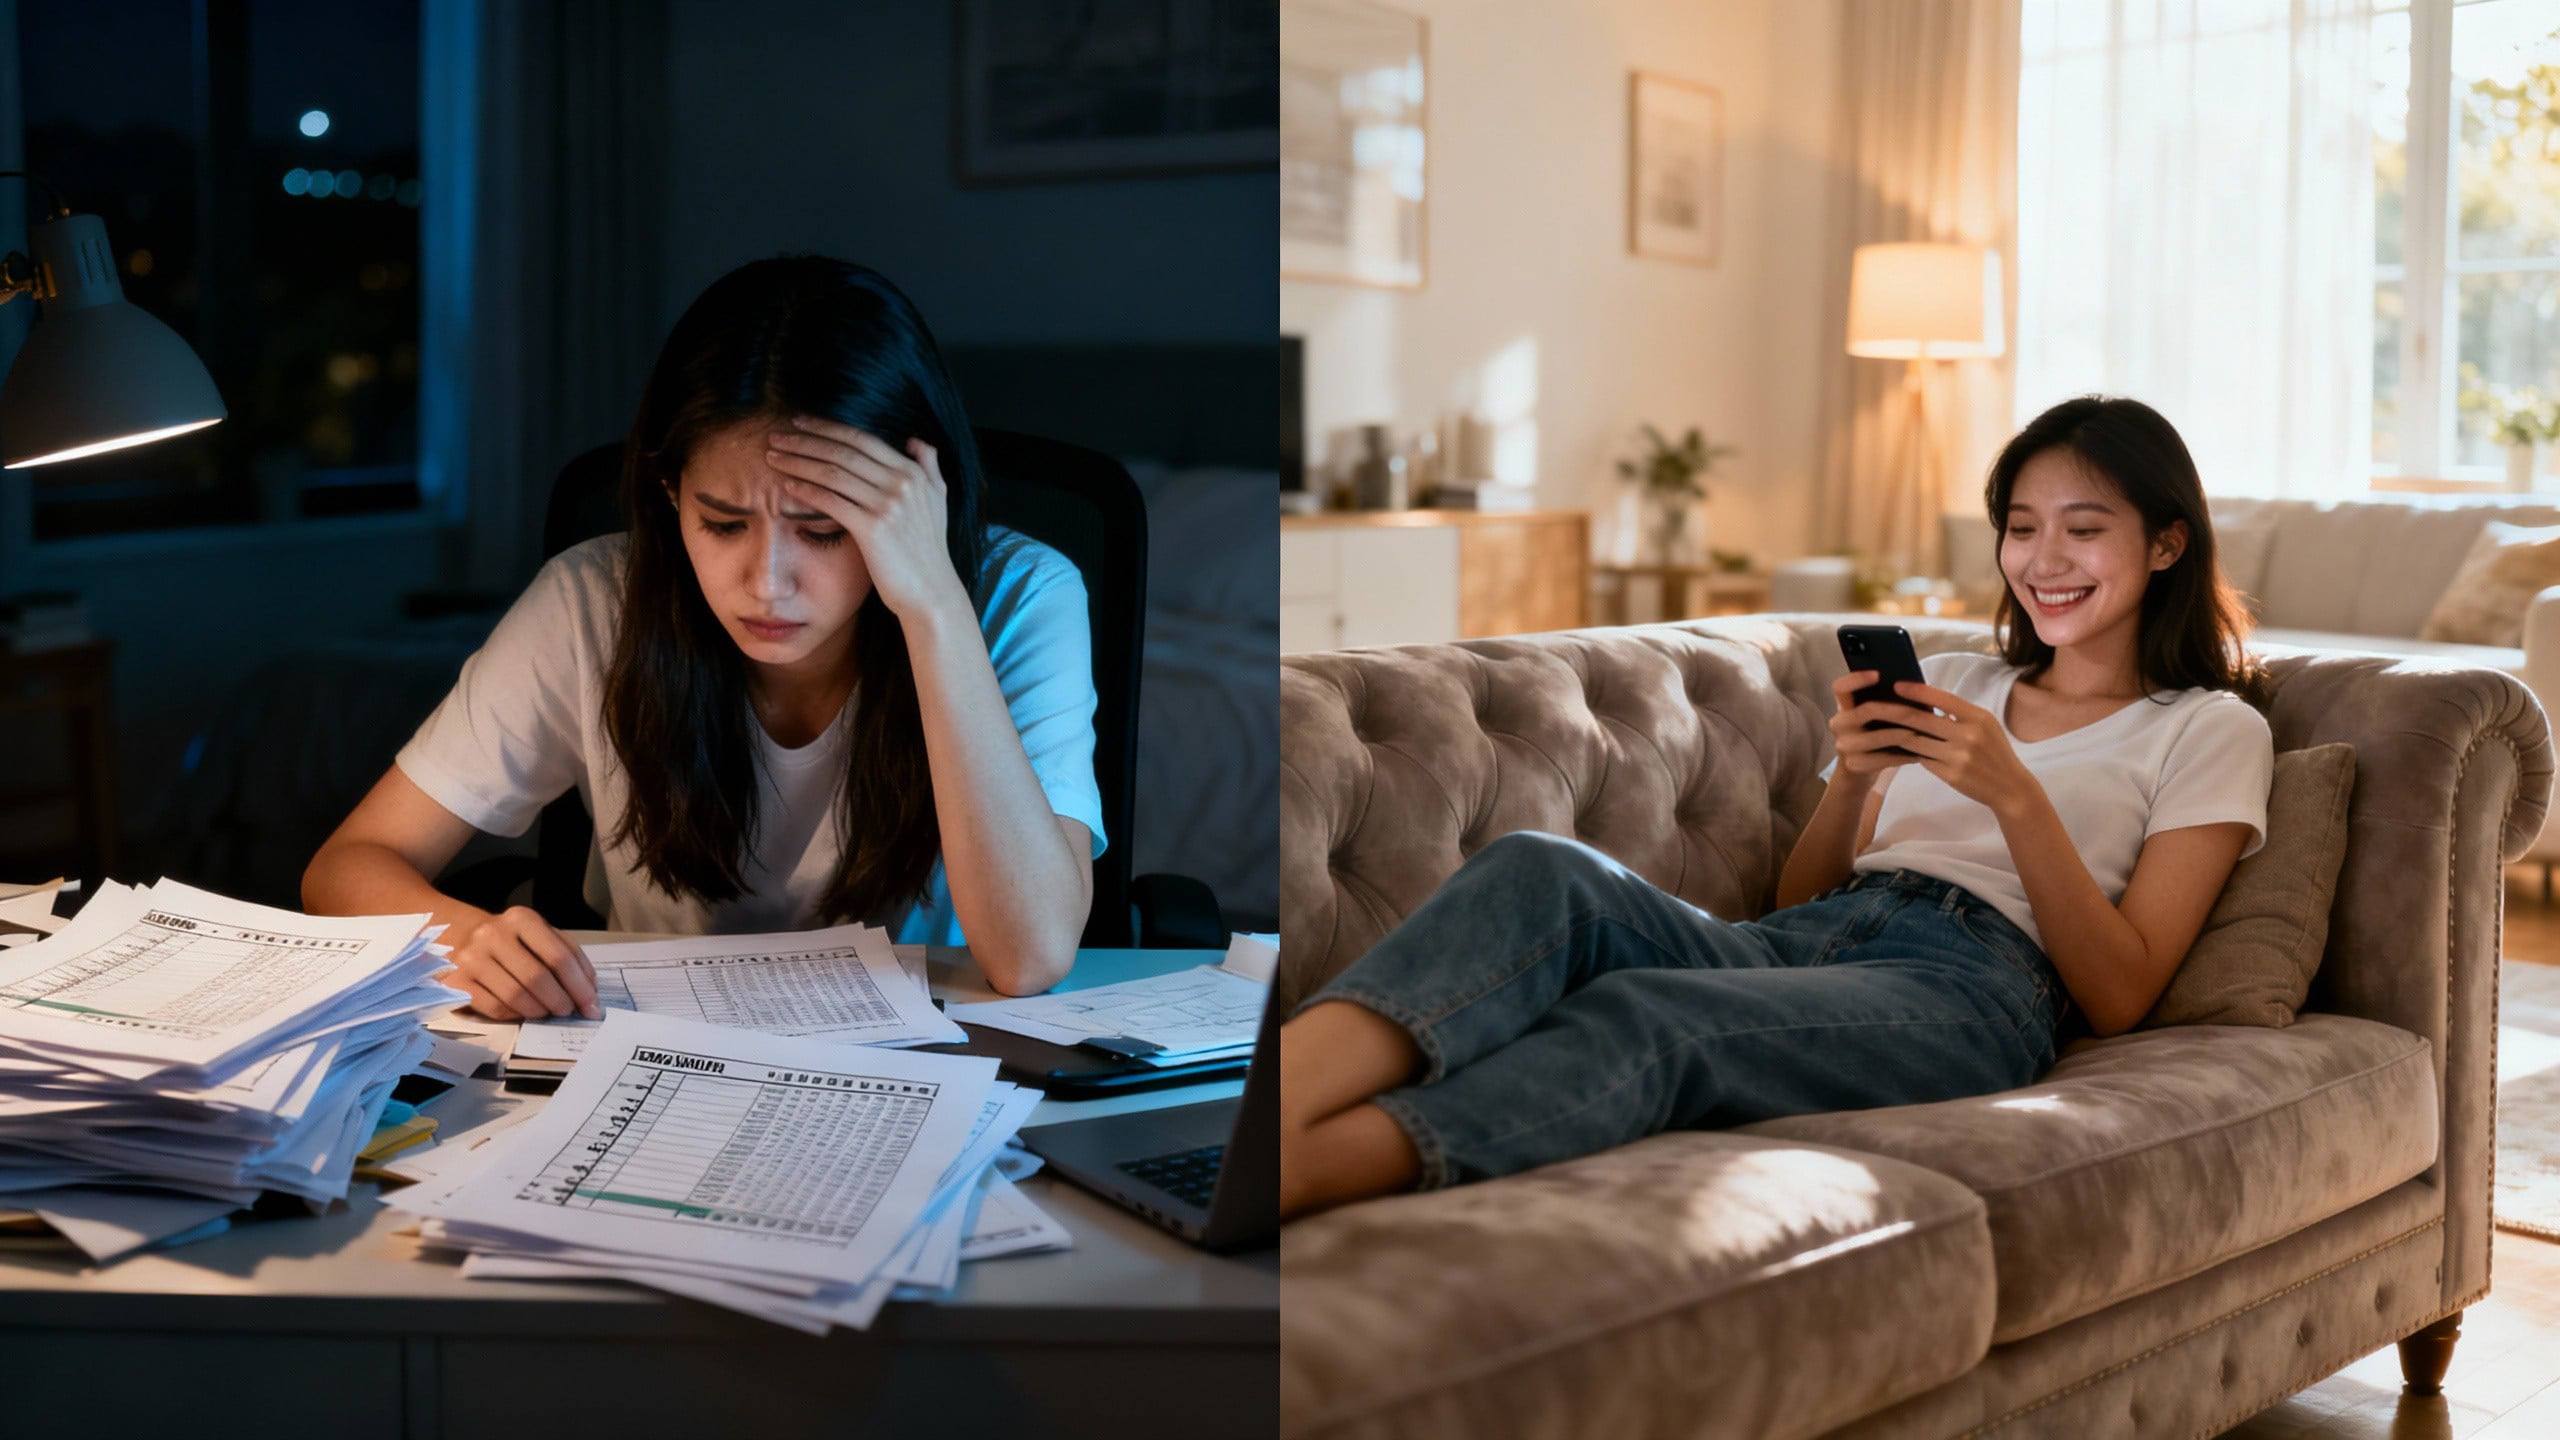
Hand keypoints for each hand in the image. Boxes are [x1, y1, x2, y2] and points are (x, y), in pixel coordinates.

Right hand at [445, 905, 599, 1020]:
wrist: (456, 935)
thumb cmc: (509, 940)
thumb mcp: (538, 934)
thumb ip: (566, 955)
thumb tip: (589, 991)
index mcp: (521, 919)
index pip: (560, 956)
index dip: (580, 986)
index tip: (591, 1006)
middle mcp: (493, 934)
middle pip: (538, 978)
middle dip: (561, 1001)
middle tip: (568, 1011)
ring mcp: (471, 958)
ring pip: (516, 996)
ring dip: (539, 1010)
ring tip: (546, 1011)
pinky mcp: (455, 981)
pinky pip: (494, 1007)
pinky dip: (514, 1015)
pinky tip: (521, 1012)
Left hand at [765, 415, 969, 623]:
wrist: (931, 591)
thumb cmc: (929, 550)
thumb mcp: (937, 500)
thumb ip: (928, 466)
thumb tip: (913, 440)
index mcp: (913, 472)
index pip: (862, 439)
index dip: (827, 427)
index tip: (800, 421)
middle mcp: (901, 483)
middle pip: (843, 452)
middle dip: (805, 440)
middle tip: (776, 435)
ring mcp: (888, 505)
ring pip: (832, 474)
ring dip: (798, 462)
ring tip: (773, 458)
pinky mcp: (872, 529)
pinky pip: (831, 502)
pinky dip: (807, 492)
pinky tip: (787, 487)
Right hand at [1826, 669, 1927, 778]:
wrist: (1857, 773)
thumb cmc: (1873, 737)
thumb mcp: (1874, 719)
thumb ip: (1885, 703)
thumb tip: (1916, 689)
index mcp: (1843, 707)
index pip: (1840, 687)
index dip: (1856, 679)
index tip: (1878, 674)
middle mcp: (1839, 724)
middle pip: (1866, 710)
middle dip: (1896, 711)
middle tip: (1918, 712)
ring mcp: (1843, 745)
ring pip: (1877, 737)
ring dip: (1902, 734)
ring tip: (1922, 733)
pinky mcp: (1853, 765)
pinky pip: (1882, 759)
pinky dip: (1903, 756)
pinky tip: (1918, 754)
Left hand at [1883, 681, 2040, 815]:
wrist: (2010, 787)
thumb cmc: (1995, 751)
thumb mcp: (1985, 725)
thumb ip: (1959, 714)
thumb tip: (1925, 701)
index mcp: (1977, 717)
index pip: (1941, 698)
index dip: (1916, 691)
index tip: (1896, 685)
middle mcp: (1968, 735)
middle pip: (1921, 719)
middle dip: (1894, 712)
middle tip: (1875, 706)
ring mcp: (1958, 756)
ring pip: (1916, 741)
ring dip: (1897, 734)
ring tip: (1881, 726)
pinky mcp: (1950, 775)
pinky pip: (1922, 759)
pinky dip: (1910, 753)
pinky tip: (1897, 748)